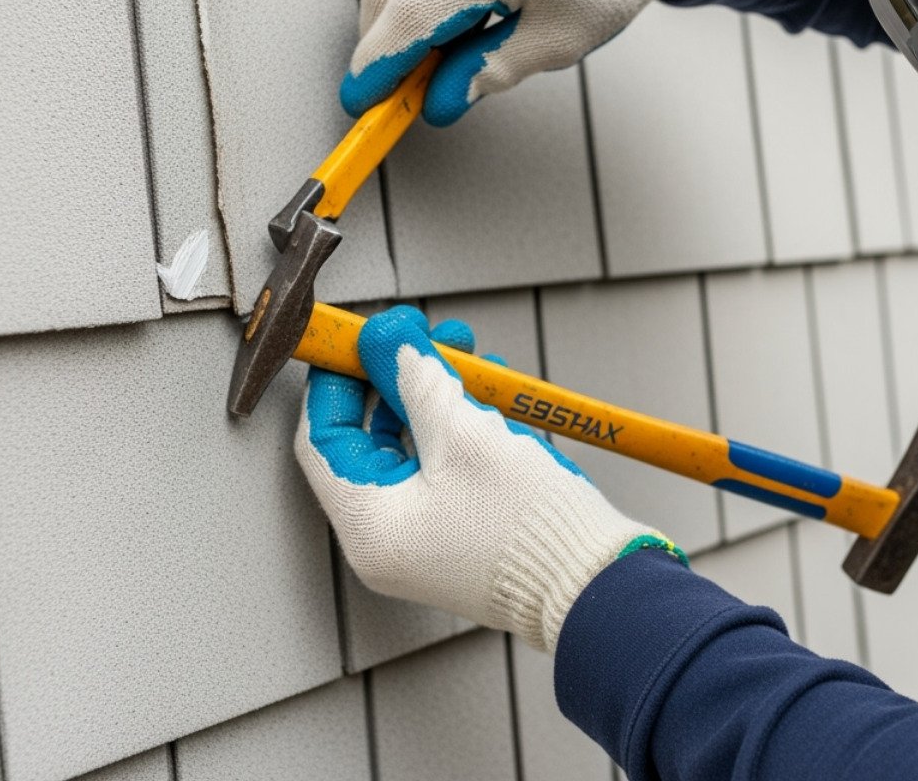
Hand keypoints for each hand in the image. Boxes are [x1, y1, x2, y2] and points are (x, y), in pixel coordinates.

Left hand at [295, 305, 684, 651]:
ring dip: (437, 394)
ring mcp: (425, 538)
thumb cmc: (529, 527)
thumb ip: (416, 379)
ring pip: (413, 446)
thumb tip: (384, 340)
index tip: (356, 339)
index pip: (321, 439)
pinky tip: (489, 393)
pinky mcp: (462, 532)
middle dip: (399, 378)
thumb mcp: (465, 434)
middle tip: (421, 335)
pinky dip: (462, 426)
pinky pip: (446, 467)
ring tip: (469, 355)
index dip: (336, 379)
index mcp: (369, 526)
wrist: (596, 583)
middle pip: (370, 437)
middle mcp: (388, 538)